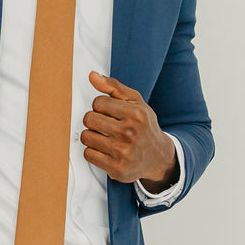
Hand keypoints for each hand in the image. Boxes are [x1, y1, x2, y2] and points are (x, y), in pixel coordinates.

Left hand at [81, 72, 178, 190]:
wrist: (158, 156)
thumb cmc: (144, 126)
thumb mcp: (135, 102)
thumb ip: (113, 87)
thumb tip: (92, 76)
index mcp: (135, 113)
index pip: (98, 102)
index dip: (101, 106)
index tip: (110, 112)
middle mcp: (130, 133)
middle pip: (89, 119)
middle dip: (95, 120)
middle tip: (107, 125)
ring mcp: (123, 152)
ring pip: (86, 137)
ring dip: (92, 136)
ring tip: (106, 137)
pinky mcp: (117, 168)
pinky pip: (88, 154)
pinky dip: (93, 152)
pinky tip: (105, 150)